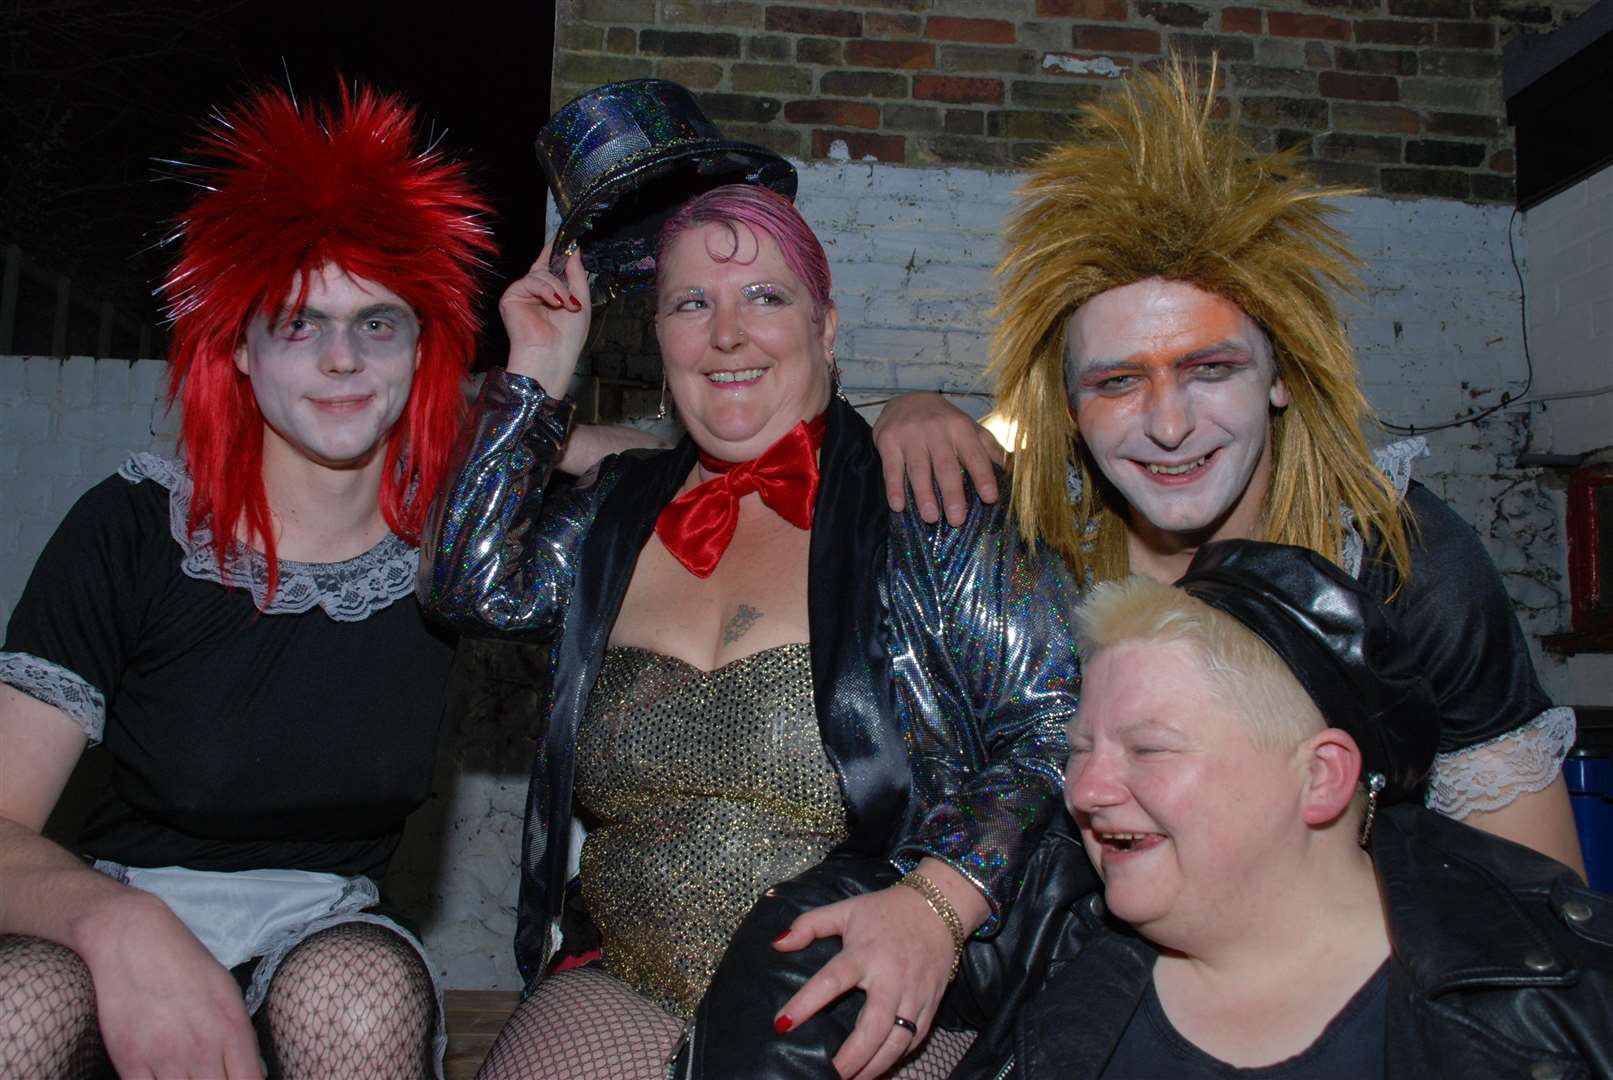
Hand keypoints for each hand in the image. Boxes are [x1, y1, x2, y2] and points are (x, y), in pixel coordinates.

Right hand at [78, 892, 263, 1079]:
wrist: (132, 937)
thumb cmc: (185, 963)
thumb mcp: (227, 992)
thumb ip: (242, 1037)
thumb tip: (256, 1073)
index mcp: (231, 1028)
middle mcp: (201, 1047)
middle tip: (209, 1076)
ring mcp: (164, 1057)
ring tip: (188, 1076)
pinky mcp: (129, 1061)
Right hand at [499, 241, 591, 395]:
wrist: (552, 356)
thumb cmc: (568, 336)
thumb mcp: (581, 299)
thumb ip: (576, 273)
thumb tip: (575, 248)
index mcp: (549, 292)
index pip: (550, 264)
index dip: (557, 250)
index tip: (568, 238)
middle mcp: (534, 291)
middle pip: (546, 268)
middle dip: (563, 281)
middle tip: (574, 301)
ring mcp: (521, 293)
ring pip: (540, 274)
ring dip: (559, 289)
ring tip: (567, 307)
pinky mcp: (511, 297)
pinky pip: (530, 280)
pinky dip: (547, 290)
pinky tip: (555, 303)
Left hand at [771, 885, 955, 1079]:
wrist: (939, 906)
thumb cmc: (886, 910)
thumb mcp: (845, 910)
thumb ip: (809, 925)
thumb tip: (778, 944)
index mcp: (865, 953)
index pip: (831, 981)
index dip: (805, 1003)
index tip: (782, 1024)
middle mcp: (891, 977)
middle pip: (873, 1025)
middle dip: (852, 1056)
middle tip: (829, 1073)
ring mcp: (914, 993)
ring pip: (897, 1040)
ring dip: (874, 1066)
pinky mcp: (931, 1003)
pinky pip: (915, 1038)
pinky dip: (897, 1057)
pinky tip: (878, 1068)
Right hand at [872, 393, 1004, 525]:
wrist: (906, 399)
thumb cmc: (944, 422)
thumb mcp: (969, 429)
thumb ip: (989, 448)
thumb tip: (1013, 470)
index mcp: (961, 428)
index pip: (974, 455)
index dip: (983, 476)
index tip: (990, 498)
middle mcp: (936, 430)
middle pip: (946, 466)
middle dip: (952, 493)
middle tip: (957, 520)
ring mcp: (911, 436)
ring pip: (919, 469)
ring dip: (924, 495)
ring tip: (931, 518)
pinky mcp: (888, 441)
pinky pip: (891, 469)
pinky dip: (894, 488)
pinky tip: (898, 506)